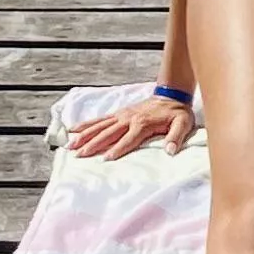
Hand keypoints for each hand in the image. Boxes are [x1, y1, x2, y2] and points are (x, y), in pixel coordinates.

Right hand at [64, 94, 196, 159]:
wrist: (171, 94)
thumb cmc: (177, 113)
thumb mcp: (183, 124)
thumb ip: (176, 137)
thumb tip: (170, 151)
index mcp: (142, 124)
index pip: (128, 139)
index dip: (117, 149)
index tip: (106, 159)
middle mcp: (128, 119)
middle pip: (108, 133)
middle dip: (93, 144)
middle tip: (80, 155)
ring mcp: (121, 115)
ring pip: (99, 126)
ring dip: (85, 135)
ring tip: (71, 145)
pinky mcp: (118, 113)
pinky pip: (99, 119)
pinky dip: (86, 124)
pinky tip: (73, 130)